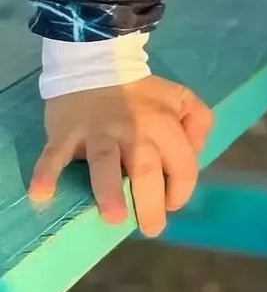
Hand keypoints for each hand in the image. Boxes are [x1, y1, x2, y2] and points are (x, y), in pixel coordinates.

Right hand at [28, 77, 214, 237]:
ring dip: (109, 192)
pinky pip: (55, 154)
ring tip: (113, 217)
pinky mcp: (67, 132)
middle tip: (151, 228)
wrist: (95, 63)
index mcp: (164, 124)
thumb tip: (195, 155)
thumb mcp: (182, 99)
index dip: (181, 190)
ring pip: (105, 163)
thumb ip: (198, 124)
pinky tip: (42, 194)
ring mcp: (98, 132)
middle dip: (150, 204)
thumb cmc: (141, 92)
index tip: (171, 204)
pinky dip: (46, 173)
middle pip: (146, 170)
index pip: (182, 165)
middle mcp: (134, 130)